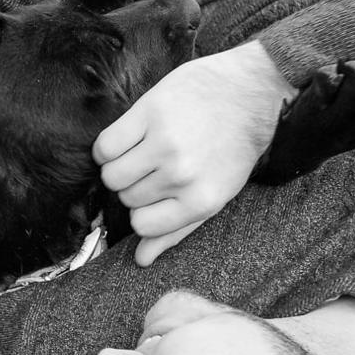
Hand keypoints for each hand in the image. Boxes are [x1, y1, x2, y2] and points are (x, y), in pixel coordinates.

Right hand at [94, 41, 290, 264]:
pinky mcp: (150, 112)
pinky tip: (128, 138)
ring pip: (112, 176)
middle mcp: (182, 175)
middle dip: (136, 185)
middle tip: (157, 165)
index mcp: (200, 201)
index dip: (144, 210)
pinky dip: (108, 147)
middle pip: (127, 198)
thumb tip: (142, 260)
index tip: (157, 194)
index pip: (142, 225)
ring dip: (120, 166)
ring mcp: (164, 143)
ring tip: (142, 152)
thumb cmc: (232, 149)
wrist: (249, 94)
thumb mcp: (215, 195)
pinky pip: (105, 146)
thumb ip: (178, 230)